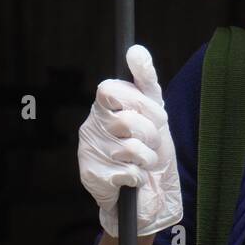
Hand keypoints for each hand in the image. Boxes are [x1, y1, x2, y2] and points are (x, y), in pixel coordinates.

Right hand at [78, 45, 183, 237]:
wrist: (150, 195)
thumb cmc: (151, 150)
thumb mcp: (155, 112)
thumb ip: (146, 80)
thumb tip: (135, 49)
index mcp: (105, 107)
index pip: (109, 89)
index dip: (138, 103)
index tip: (153, 115)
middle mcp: (92, 126)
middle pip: (126, 119)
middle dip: (150, 133)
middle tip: (152, 143)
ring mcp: (89, 151)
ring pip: (129, 148)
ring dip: (146, 158)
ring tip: (143, 162)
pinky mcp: (92, 177)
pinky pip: (127, 171)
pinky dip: (138, 177)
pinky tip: (133, 179)